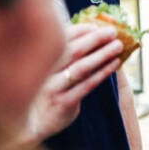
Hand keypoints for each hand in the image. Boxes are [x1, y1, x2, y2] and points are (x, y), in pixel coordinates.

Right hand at [25, 24, 122, 141]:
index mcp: (39, 59)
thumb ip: (64, 54)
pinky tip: (114, 64)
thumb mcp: (48, 70)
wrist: (31, 123)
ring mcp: (53, 88)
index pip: (62, 38)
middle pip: (73, 50)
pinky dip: (102, 72)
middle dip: (95, 39)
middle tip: (112, 31)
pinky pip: (86, 85)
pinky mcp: (63, 103)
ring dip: (102, 54)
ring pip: (81, 67)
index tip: (97, 26)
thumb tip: (91, 34)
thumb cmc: (44, 90)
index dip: (82, 30)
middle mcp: (44, 72)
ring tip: (117, 46)